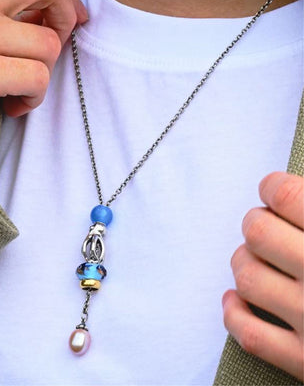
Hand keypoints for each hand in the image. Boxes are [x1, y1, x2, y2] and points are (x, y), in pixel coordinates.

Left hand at [223, 172, 303, 380]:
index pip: (287, 197)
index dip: (273, 187)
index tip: (273, 189)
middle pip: (258, 232)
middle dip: (256, 221)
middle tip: (265, 222)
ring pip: (248, 277)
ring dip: (243, 261)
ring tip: (254, 257)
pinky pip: (251, 335)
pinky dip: (233, 314)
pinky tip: (235, 299)